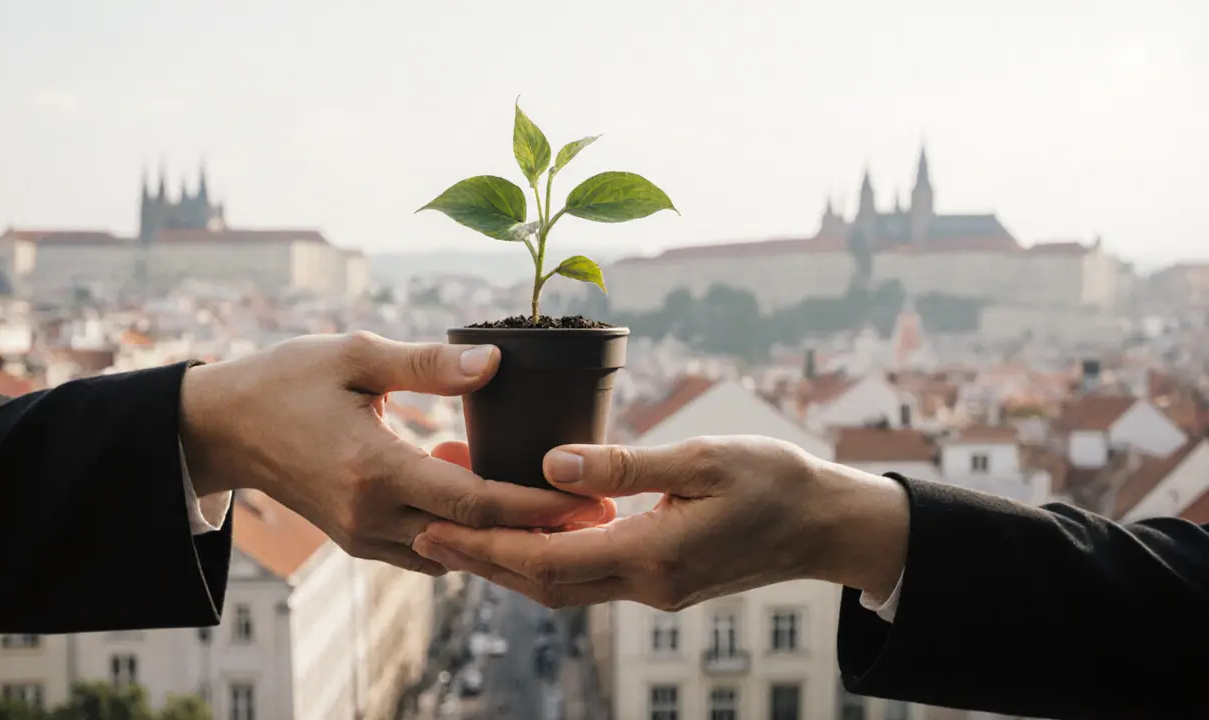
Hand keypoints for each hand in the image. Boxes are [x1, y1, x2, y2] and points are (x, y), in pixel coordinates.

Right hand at [177, 331, 613, 574]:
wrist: (226, 427)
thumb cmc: (288, 380)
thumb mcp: (357, 356)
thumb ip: (428, 365)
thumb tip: (496, 361)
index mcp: (374, 470)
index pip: (475, 502)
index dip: (537, 504)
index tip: (589, 496)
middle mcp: (371, 517)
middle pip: (475, 537)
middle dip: (537, 528)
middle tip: (596, 509)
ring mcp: (363, 537)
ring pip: (453, 552)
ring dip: (500, 532)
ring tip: (554, 502)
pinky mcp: (359, 540)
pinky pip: (427, 550)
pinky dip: (464, 532)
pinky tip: (488, 492)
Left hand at [412, 435, 908, 608]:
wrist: (825, 524)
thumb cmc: (774, 480)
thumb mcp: (702, 458)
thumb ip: (624, 466)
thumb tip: (549, 465)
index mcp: (653, 557)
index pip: (547, 560)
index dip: (485, 545)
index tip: (433, 524)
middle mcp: (646, 584)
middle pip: (542, 584)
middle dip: (480, 560)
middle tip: (423, 530)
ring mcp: (654, 588)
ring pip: (562, 585)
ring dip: (508, 562)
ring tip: (460, 529)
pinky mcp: (661, 579)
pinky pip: (587, 576)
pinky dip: (547, 558)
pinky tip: (527, 531)